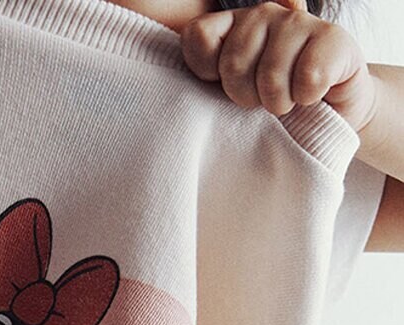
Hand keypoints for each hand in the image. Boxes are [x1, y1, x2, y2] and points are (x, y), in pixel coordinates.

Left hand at [180, 0, 379, 134]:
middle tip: (262, 101)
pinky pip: (308, 78)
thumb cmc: (274, 104)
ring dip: (279, 103)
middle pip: (233, 63)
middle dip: (246, 97)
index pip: (198, 37)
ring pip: (270, 75)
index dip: (207, 73)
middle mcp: (263, 15)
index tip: (222, 88)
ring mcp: (298, 22)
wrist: (332, 113)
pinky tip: (313, 94)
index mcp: (232, 26)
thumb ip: (204, 80)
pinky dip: (308, 98)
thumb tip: (187, 72)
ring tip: (288, 100)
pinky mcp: (333, 38)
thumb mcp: (231, 95)